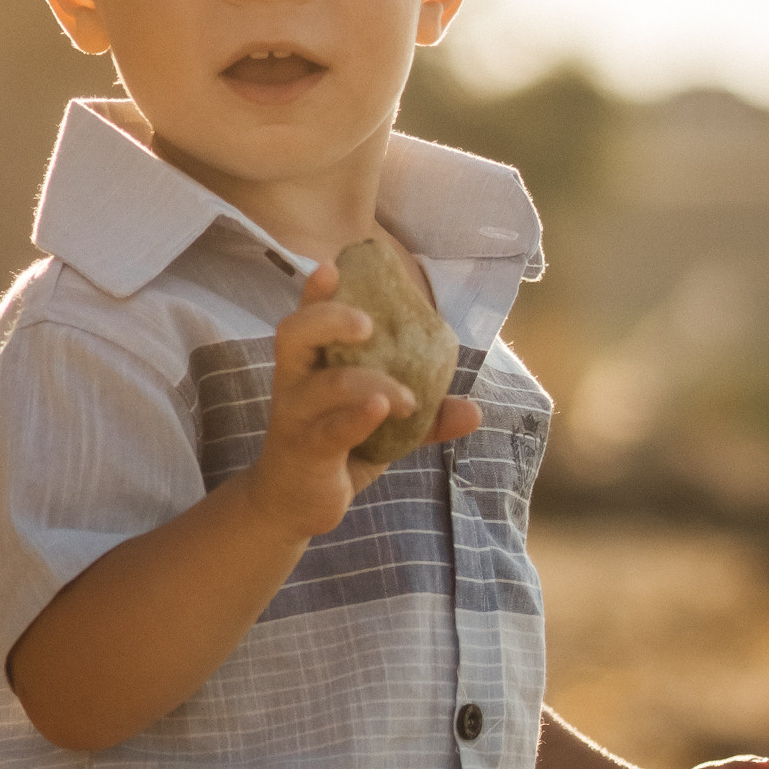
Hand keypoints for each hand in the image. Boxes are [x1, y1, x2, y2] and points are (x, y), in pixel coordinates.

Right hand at [242, 262, 476, 539]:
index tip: (335, 264)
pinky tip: (383, 408)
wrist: (294, 505)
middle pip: (295, 333)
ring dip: (370, 382)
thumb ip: (425, 415)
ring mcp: (296, 417)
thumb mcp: (384, 427)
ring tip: (407, 398)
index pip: (307, 316)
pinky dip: (358, 417)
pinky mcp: (305, 451)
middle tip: (369, 323)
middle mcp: (295, 382)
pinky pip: (329, 430)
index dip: (317, 290)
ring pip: (324, 385)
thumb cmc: (336, 449)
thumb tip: (474, 410)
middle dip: (329, 318)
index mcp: (310, 363)